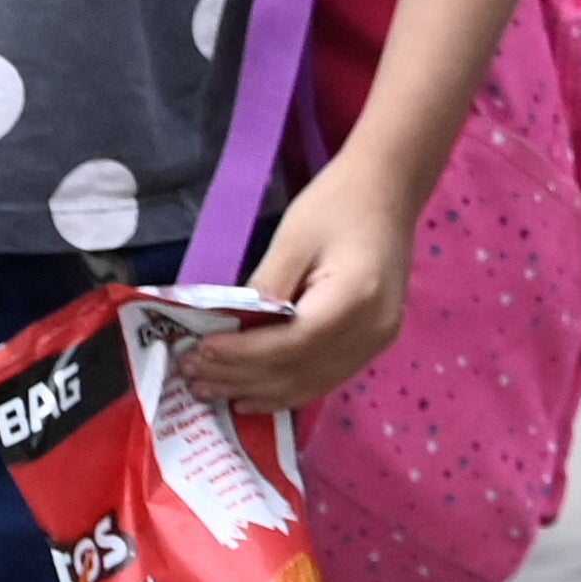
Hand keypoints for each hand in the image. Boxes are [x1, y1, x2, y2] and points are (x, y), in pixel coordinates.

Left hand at [186, 147, 419, 411]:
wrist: (389, 186)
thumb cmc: (338, 203)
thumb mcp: (292, 240)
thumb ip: (263, 291)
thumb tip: (228, 333)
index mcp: (355, 298)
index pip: (290, 345)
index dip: (242, 355)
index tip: (198, 353)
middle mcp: (372, 330)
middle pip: (298, 371)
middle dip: (240, 377)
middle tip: (191, 376)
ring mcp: (377, 341)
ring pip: (309, 385)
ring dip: (257, 391)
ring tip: (210, 388)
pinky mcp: (373, 342)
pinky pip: (323, 378)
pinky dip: (283, 391)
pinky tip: (250, 394)